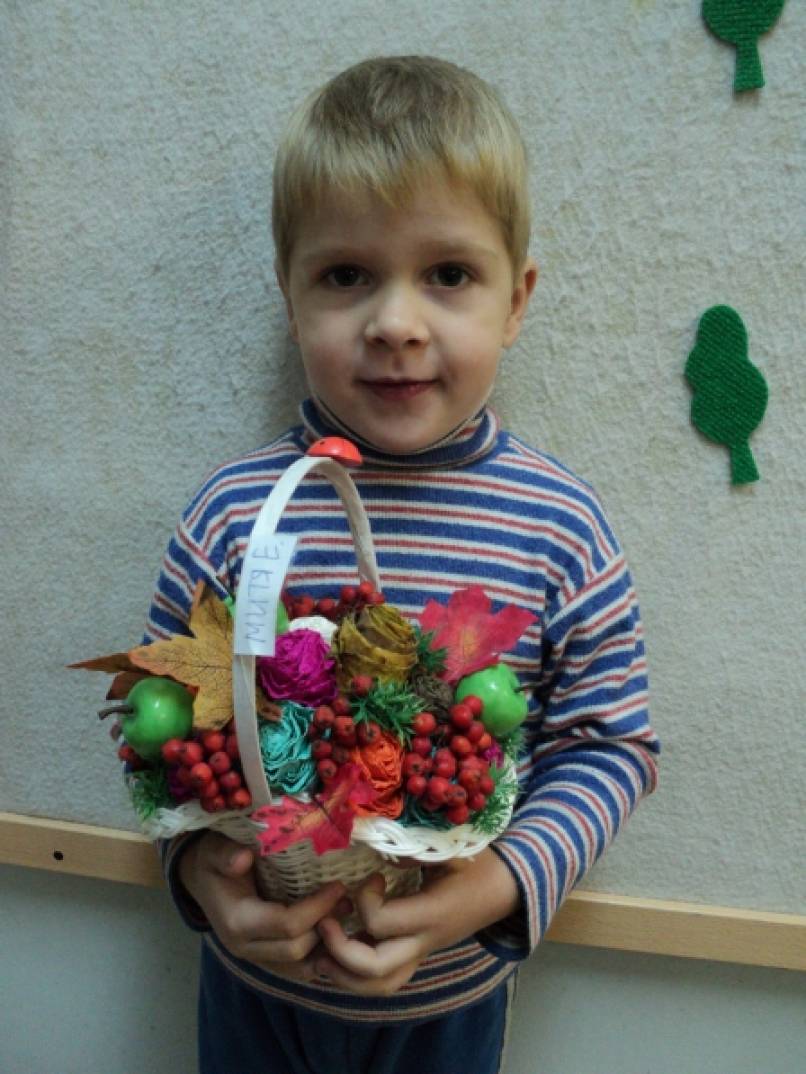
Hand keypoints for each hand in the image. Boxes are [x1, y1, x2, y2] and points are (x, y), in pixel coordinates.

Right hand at [178, 830, 349, 980]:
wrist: (201, 879)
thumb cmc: (213, 861)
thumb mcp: (215, 851)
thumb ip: (226, 854)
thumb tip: (243, 858)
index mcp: (237, 922)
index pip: (287, 926)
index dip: (317, 908)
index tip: (339, 885)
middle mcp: (246, 948)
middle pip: (297, 950)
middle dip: (326, 927)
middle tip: (347, 900)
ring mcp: (255, 958)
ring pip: (300, 968)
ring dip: (326, 946)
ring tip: (345, 916)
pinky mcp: (265, 959)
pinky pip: (297, 969)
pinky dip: (318, 955)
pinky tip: (334, 933)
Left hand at [313, 848, 519, 995]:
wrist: (504, 890)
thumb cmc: (478, 865)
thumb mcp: (451, 849)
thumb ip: (415, 849)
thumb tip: (379, 845)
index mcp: (431, 914)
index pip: (381, 923)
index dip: (363, 900)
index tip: (369, 878)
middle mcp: (424, 942)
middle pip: (375, 970)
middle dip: (340, 952)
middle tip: (324, 923)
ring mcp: (421, 953)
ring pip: (379, 986)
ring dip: (344, 975)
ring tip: (320, 954)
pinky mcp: (418, 955)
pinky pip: (385, 979)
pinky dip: (357, 974)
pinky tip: (339, 954)